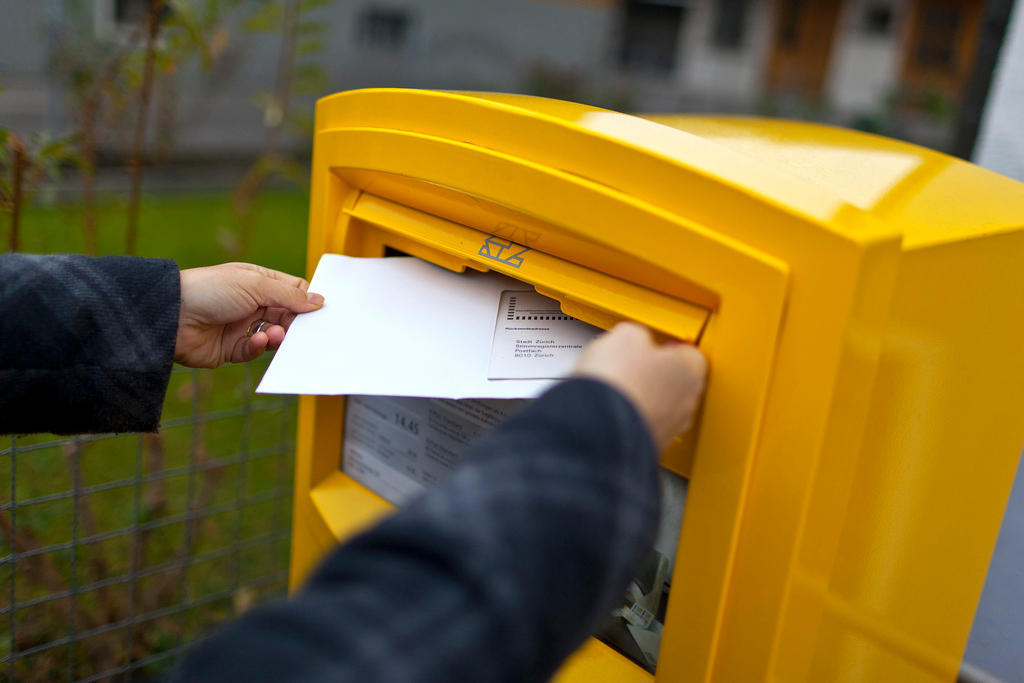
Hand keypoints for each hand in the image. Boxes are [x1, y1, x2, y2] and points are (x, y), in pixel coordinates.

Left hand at [175, 263, 323, 367]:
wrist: (170, 316)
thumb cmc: (209, 290)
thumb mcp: (254, 285)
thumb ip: (289, 295)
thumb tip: (319, 301)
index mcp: (259, 282)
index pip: (293, 291)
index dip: (307, 300)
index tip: (320, 311)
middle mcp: (252, 304)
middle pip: (287, 316)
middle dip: (296, 323)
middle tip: (305, 330)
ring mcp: (242, 326)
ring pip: (274, 336)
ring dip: (278, 336)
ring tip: (275, 335)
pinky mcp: (232, 349)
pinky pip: (255, 351)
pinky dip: (259, 347)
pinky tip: (256, 341)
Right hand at [573, 322, 706, 449]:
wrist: (598, 427)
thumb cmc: (619, 382)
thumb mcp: (626, 336)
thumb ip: (637, 335)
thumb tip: (633, 340)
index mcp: (690, 370)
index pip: (690, 353)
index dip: (668, 346)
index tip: (654, 344)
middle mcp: (686, 403)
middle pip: (676, 382)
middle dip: (655, 373)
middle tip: (631, 364)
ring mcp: (669, 429)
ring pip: (659, 406)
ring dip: (641, 397)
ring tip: (615, 387)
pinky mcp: (648, 446)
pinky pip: (641, 425)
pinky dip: (628, 417)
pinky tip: (609, 408)